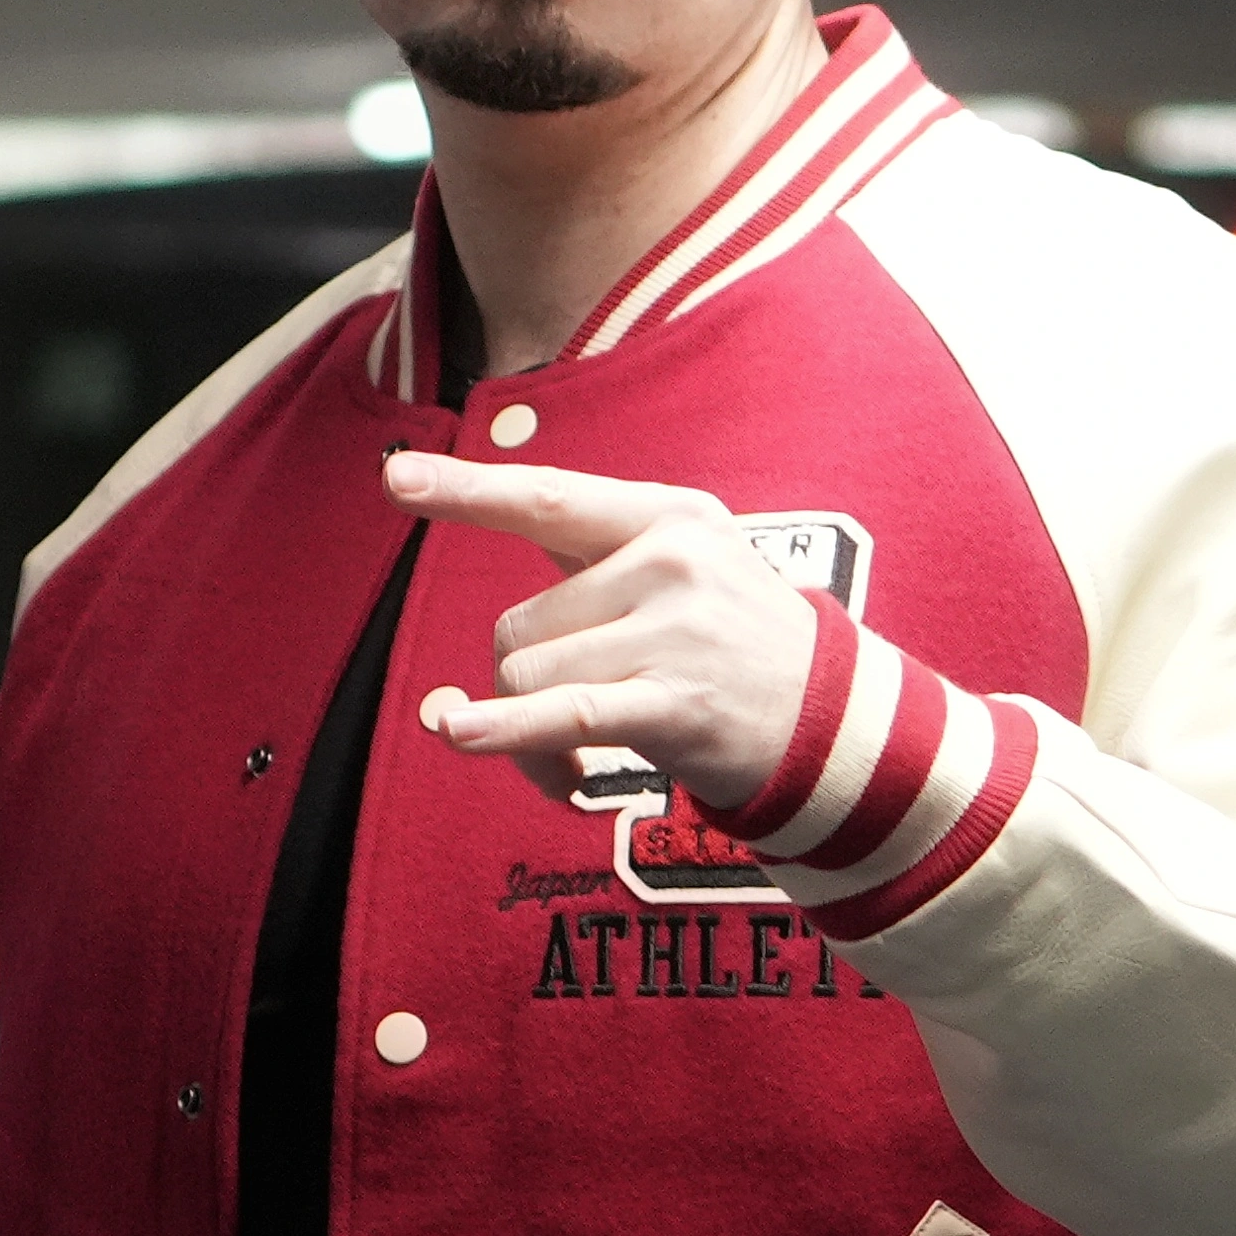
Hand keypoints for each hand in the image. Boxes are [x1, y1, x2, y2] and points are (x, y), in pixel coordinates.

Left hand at [386, 451, 819, 814]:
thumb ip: (590, 578)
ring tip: (581, 758)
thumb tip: (479, 662)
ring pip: (529, 677)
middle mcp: (672, 561)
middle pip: (521, 624)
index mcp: (670, 516)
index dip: (467, 491)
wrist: (841, 726)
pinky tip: (459, 733)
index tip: (394, 477)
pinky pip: (563, 713)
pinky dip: (505, 730)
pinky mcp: (675, 702)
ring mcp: (675, 630)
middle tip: (573, 722)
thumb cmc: (741, 653)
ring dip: (532, 735)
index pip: (551, 499)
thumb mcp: (684, 579)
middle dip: (526, 682)